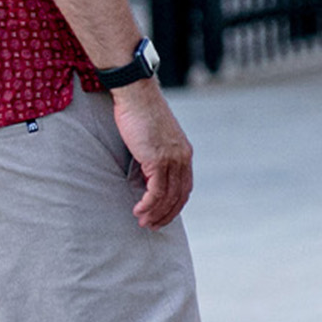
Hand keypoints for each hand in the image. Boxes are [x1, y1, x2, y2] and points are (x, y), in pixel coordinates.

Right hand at [110, 81, 193, 227]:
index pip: (185, 186)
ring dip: (155, 213)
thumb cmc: (140, 113)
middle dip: (166, 214)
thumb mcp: (154, 138)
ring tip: (143, 222)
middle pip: (179, 195)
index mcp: (184, 152)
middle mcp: (182, 157)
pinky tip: (139, 210)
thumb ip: (156, 156)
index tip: (163, 215)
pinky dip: (148, 204)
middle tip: (153, 226)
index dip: (175, 204)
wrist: (137, 95)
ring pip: (168, 196)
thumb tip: (147, 175)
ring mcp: (171, 159)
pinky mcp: (157, 159)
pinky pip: (156, 190)